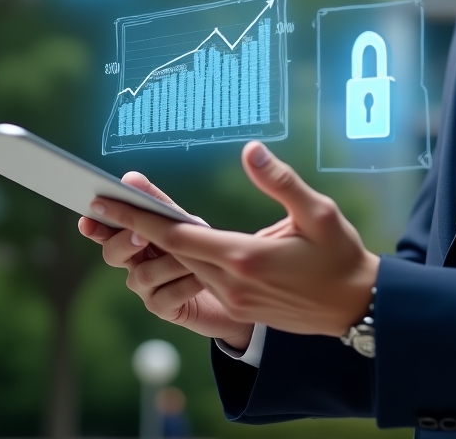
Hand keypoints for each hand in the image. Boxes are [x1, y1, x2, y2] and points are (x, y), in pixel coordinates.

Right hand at [78, 172, 252, 350]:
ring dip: (170, 263)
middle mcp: (135, 263)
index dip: (95, 225)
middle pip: (113, 253)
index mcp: (137, 237)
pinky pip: (164, 297)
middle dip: (125, 242)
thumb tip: (130, 178)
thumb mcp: (184, 222)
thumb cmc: (204, 248)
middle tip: (141, 235)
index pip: (107, 230)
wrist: (232, 287)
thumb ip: (157, 204)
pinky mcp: (162, 309)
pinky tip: (202, 279)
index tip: (87, 219)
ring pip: (143, 275)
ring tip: (195, 257)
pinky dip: (184, 285)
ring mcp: (146, 288)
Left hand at [87, 143, 379, 337]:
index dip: (141, 218)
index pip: (179, 236)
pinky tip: (170, 242)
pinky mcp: (239, 305)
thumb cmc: (340, 255)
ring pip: (183, 267)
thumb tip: (250, 150)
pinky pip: (200, 278)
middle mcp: (231, 282)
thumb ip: (280, 181)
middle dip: (135, 228)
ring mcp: (233, 298)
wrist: (354, 306)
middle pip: (171, 252)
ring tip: (128, 219)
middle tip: (101, 206)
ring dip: (156, 244)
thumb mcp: (318, 212)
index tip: (109, 203)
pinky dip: (180, 258)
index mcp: (245, 258)